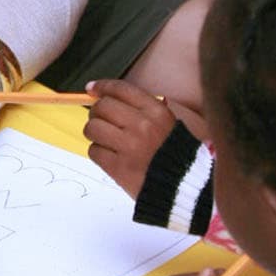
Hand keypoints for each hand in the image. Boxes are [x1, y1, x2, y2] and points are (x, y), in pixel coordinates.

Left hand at [83, 80, 174, 199]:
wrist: (183, 189)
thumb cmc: (176, 157)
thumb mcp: (167, 125)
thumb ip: (142, 110)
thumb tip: (107, 97)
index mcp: (156, 112)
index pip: (121, 89)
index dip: (102, 87)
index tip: (92, 89)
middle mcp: (142, 125)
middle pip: (102, 107)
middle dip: (96, 113)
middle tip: (101, 121)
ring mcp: (129, 146)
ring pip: (92, 128)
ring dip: (94, 134)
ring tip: (106, 141)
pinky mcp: (118, 167)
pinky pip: (94, 151)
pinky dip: (98, 153)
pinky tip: (110, 157)